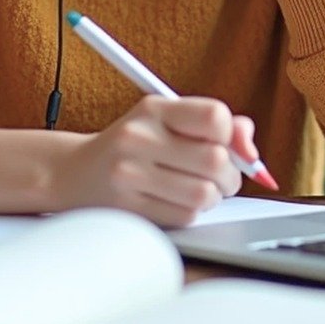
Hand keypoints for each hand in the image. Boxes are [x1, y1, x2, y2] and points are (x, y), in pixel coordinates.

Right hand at [50, 95, 260, 228]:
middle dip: (229, 174)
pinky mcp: (129, 207)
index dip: (229, 135)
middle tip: (221, 176)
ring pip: (204, 193)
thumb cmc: (134, 146)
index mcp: (154, 108)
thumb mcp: (167, 121)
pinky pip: (185, 215)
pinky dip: (191, 212)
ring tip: (199, 190)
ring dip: (212, 197)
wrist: (74, 173)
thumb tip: (250, 148)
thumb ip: (215, 125)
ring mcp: (130, 173)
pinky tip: (176, 201)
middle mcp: (139, 136)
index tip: (223, 143)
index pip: (215, 116)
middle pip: (215, 160)